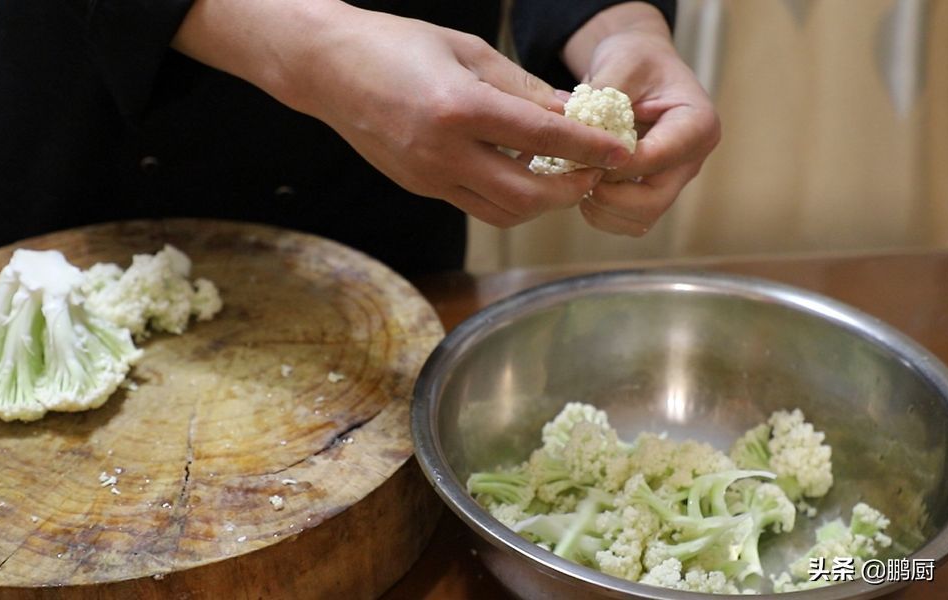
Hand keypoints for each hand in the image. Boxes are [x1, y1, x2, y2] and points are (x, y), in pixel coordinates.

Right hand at [174, 0, 633, 226]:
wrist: (327, 70)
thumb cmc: (396, 45)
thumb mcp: (466, 49)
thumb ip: (520, 87)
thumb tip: (570, 111)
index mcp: (459, 108)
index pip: (541, 138)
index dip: (587, 148)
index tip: (620, 152)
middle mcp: (444, 153)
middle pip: (526, 197)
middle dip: (569, 191)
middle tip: (593, 173)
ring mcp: (429, 178)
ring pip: (502, 212)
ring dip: (540, 203)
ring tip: (561, 178)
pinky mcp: (420, 188)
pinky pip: (476, 205)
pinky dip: (508, 197)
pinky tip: (521, 175)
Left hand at [562, 3, 720, 235]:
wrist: (638, 71)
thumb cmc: (635, 62)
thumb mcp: (621, 62)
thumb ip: (604, 94)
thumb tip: (579, 127)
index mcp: (697, 124)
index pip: (659, 156)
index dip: (618, 162)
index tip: (588, 155)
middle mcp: (691, 160)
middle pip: (654, 201)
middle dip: (609, 194)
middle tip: (579, 173)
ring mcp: (673, 181)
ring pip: (641, 219)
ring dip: (603, 209)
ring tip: (579, 180)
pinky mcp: (654, 195)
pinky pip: (629, 222)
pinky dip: (602, 214)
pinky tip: (584, 188)